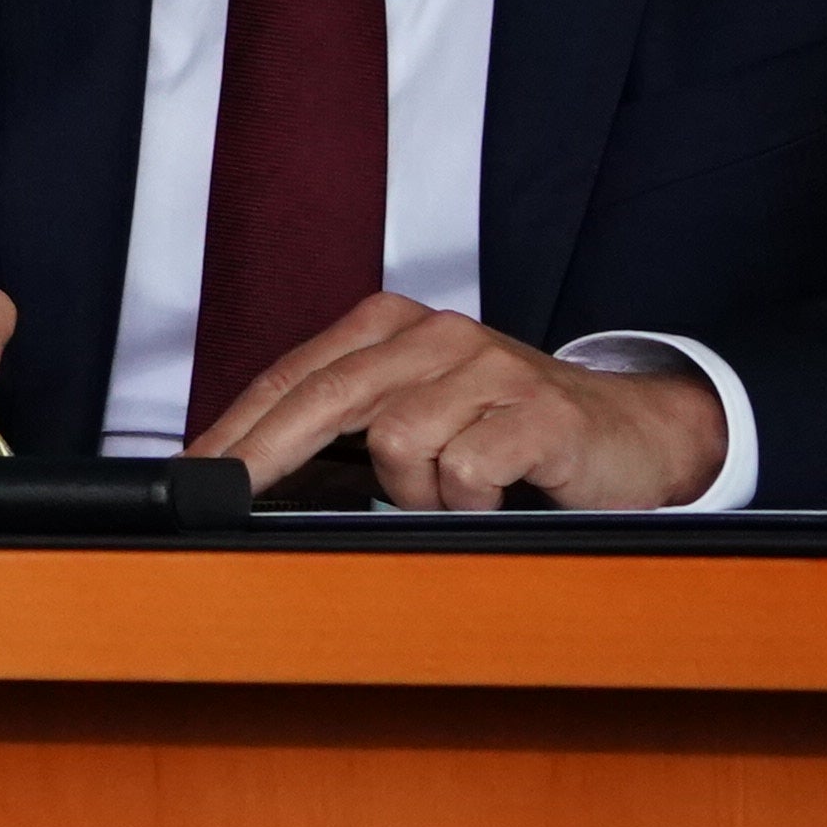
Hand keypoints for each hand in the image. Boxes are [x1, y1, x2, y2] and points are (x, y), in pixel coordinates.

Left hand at [187, 293, 728, 510]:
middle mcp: (434, 334)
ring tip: (452, 493)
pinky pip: (465, 468)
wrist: (634, 435)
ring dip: (415, 492)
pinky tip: (494, 493)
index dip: (235, 428)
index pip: (292, 378)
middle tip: (227, 499)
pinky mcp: (537, 410)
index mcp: (390, 327)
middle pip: (321, 397)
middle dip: (262, 455)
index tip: (192, 471)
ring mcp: (488, 366)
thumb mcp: (420, 416)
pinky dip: (467, 499)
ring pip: (397, 441)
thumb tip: (256, 479)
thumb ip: (348, 432)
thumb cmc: (510, 433)